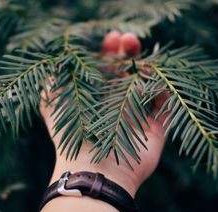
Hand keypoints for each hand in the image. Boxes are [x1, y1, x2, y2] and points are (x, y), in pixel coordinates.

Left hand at [40, 31, 166, 196]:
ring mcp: (137, 114)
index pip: (106, 67)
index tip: (112, 38)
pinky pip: (166, 103)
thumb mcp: (51, 101)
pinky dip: (165, 88)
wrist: (94, 166)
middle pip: (128, 70)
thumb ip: (54, 78)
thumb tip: (60, 61)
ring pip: (149, 82)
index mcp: (96, 96)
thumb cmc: (72, 130)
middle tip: (129, 40)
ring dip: (149, 67)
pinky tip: (157, 77)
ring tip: (143, 60)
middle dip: (129, 52)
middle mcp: (117, 103)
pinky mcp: (156, 128)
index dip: (110, 50)